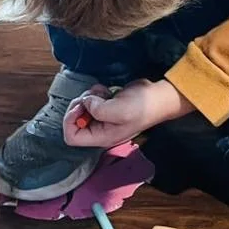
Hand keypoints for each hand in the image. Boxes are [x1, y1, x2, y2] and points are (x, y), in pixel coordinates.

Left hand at [63, 79, 193, 147]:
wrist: (158, 97)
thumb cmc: (142, 107)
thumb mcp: (119, 110)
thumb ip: (97, 109)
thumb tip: (86, 102)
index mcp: (101, 137)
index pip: (71, 137)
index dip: (71, 120)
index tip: (82, 106)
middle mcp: (99, 130)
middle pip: (74, 121)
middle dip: (79, 105)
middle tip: (92, 96)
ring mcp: (103, 118)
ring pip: (81, 108)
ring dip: (88, 97)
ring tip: (103, 93)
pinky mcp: (106, 106)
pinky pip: (91, 100)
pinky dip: (95, 93)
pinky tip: (106, 91)